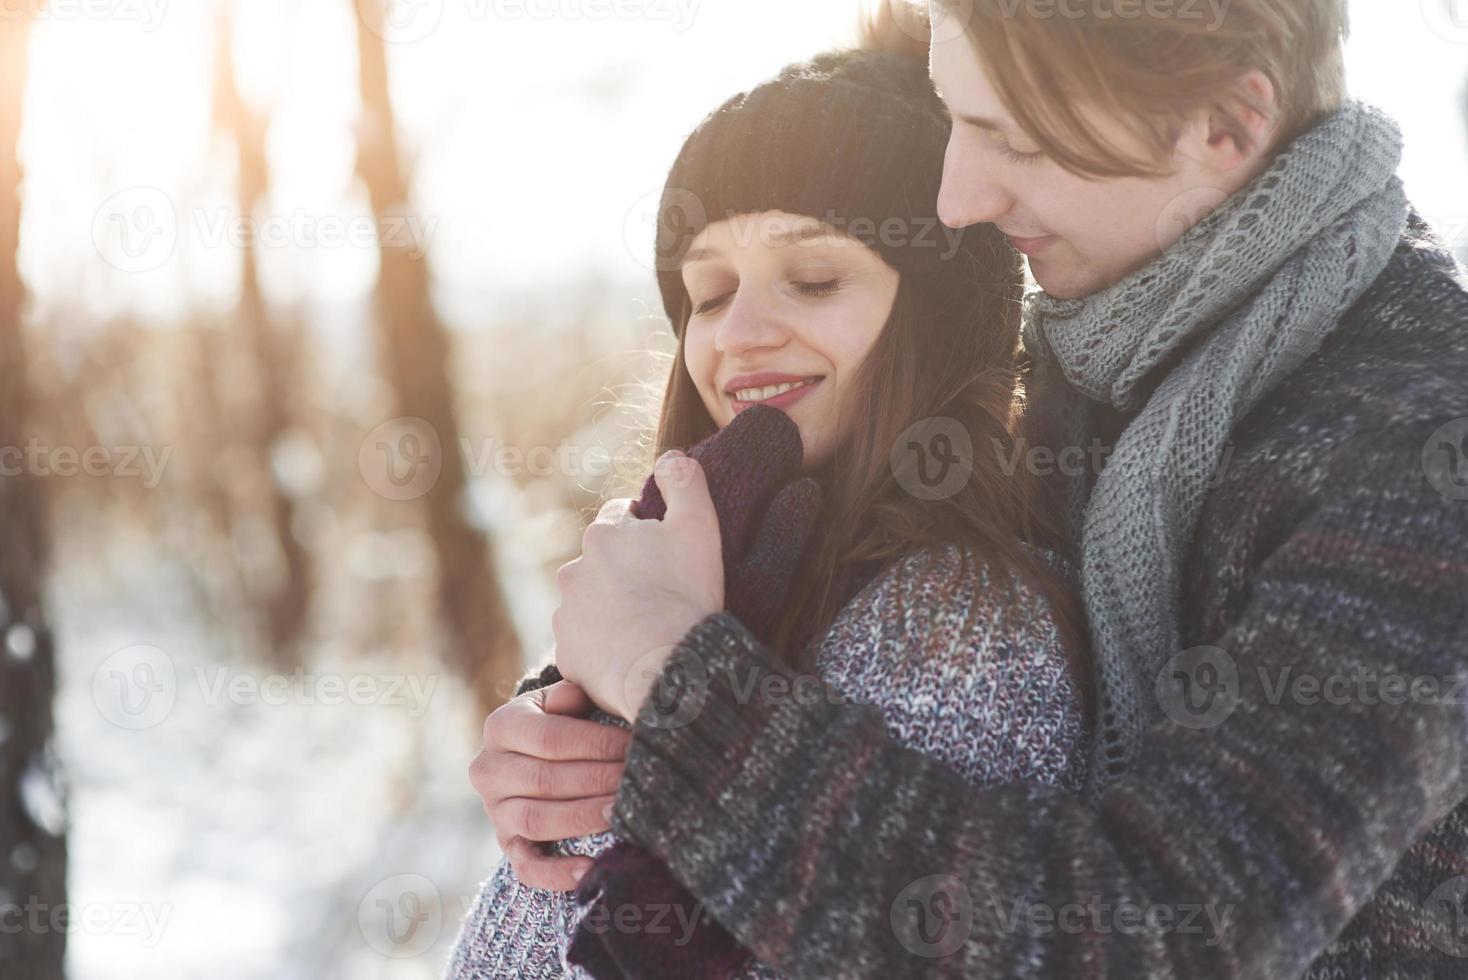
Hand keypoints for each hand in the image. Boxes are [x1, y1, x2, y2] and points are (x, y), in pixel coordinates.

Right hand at [468, 679, 630, 890]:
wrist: (540, 752)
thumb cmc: (567, 719)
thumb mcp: (566, 698)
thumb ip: (570, 695)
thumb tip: (574, 698)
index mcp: (501, 726)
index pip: (549, 738)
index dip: (595, 744)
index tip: (634, 745)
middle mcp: (489, 769)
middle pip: (545, 780)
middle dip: (597, 780)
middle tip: (635, 781)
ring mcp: (495, 811)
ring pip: (536, 820)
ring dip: (582, 818)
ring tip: (620, 813)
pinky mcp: (508, 845)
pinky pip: (528, 867)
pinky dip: (558, 873)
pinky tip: (591, 870)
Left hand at [553, 451, 723, 722]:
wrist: (670, 666)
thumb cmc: (686, 594)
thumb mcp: (699, 526)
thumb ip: (684, 482)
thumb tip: (670, 456)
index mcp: (603, 534)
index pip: (618, 518)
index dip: (645, 532)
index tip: (665, 554)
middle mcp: (574, 569)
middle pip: (601, 562)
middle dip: (624, 572)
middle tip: (659, 593)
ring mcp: (566, 613)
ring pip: (589, 602)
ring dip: (609, 608)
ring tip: (646, 627)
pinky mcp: (566, 654)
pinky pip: (583, 644)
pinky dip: (601, 646)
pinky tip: (630, 654)